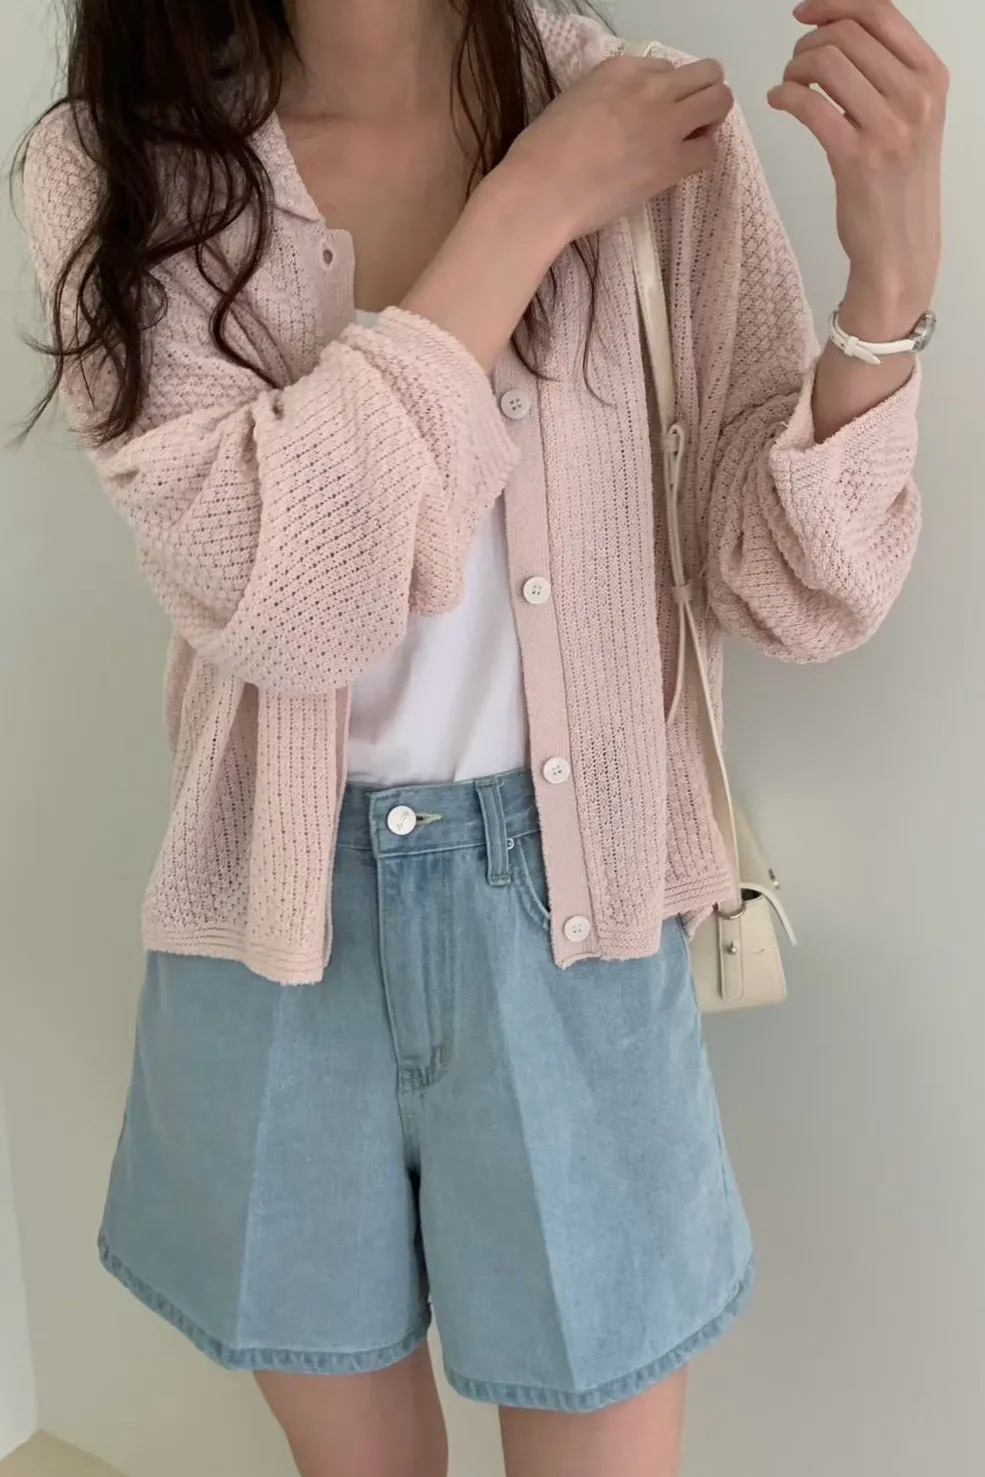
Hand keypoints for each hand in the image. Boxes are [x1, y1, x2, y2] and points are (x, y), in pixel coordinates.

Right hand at [501, 53, 734, 245]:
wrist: (542, 190)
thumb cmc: (542, 152)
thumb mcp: (574, 100)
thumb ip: (607, 96)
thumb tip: (623, 113)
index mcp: (620, 68)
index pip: (665, 68)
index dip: (664, 92)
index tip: (651, 114)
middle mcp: (650, 87)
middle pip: (706, 73)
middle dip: (703, 94)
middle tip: (689, 120)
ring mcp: (665, 123)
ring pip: (720, 100)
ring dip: (713, 118)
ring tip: (693, 139)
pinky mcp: (672, 162)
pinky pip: (710, 149)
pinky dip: (701, 155)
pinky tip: (682, 165)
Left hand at [768, 0, 947, 331]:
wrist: (900, 249)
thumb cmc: (898, 183)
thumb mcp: (911, 117)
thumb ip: (886, 74)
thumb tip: (838, 32)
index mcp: (931, 77)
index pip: (880, 12)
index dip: (834, 3)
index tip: (804, 12)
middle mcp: (916, 96)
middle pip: (848, 34)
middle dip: (809, 43)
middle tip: (795, 66)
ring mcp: (889, 127)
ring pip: (827, 63)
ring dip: (795, 68)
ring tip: (790, 86)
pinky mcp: (856, 158)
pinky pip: (810, 105)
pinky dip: (785, 95)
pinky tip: (779, 102)